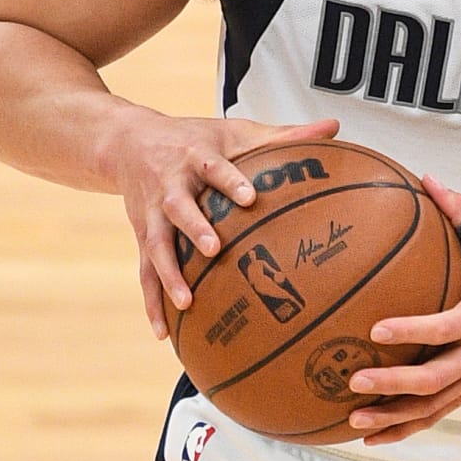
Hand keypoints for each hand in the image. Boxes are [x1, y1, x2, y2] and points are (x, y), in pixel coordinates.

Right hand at [101, 108, 340, 335]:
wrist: (128, 141)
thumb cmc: (195, 140)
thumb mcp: (236, 131)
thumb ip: (282, 135)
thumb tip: (333, 128)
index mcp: (195, 157)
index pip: (214, 167)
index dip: (230, 181)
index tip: (249, 197)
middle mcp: (169, 185)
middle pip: (177, 207)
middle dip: (193, 227)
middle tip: (212, 249)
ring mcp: (151, 214)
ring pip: (156, 245)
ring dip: (169, 274)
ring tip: (185, 303)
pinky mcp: (141, 236)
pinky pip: (145, 272)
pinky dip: (152, 302)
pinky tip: (162, 332)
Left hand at [346, 176, 460, 442]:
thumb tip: (426, 180)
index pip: (443, 328)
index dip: (411, 330)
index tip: (376, 328)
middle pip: (433, 379)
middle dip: (392, 383)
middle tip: (354, 379)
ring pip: (430, 407)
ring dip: (392, 416)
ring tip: (353, 419)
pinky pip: (433, 416)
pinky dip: (403, 428)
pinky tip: (370, 435)